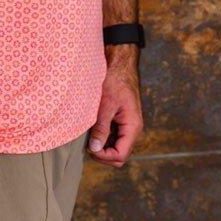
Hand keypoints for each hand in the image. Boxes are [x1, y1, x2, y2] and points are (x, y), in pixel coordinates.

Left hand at [87, 51, 143, 166]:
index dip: (104, 156)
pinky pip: (113, 137)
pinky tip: (93, 128)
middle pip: (119, 155)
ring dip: (102, 145)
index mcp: (133, 126)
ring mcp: (127, 126)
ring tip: (89, 134)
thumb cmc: (114, 80)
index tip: (90, 147)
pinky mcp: (121, 121)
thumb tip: (95, 149)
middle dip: (103, 154)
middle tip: (88, 143)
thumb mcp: (106, 104)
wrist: (119, 64)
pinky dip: (103, 137)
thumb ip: (101, 128)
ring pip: (115, 147)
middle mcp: (133, 129)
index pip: (121, 155)